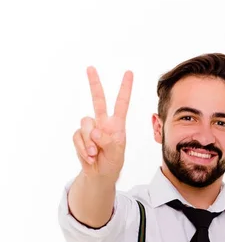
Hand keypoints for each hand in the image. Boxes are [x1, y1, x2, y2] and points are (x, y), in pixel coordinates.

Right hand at [72, 66, 133, 182]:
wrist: (99, 174)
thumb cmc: (112, 162)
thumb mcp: (116, 153)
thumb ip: (108, 141)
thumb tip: (95, 131)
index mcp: (117, 124)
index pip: (121, 103)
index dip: (125, 88)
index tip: (129, 73)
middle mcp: (103, 122)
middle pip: (98, 99)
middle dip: (94, 83)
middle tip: (91, 68)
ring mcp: (90, 128)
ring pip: (85, 124)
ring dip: (89, 142)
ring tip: (94, 154)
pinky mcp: (80, 136)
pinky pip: (78, 137)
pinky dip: (82, 149)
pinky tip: (89, 157)